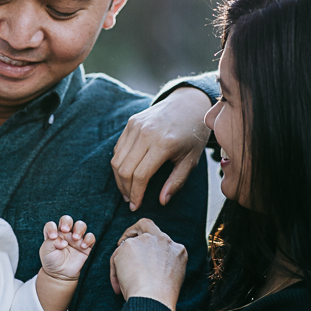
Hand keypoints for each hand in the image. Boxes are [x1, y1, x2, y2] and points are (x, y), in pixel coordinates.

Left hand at [39, 216, 95, 281]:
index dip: (52, 227)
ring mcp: (76, 239)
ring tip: (75, 238)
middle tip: (65, 230)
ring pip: (81, 225)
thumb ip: (50, 242)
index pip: (51, 225)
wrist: (61, 275)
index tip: (53, 236)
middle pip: (67, 220)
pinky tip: (83, 246)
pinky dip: (88, 239)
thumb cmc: (52, 262)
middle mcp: (65, 234)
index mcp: (54, 234)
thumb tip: (63, 241)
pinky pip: (90, 237)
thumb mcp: (45, 252)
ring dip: (79, 228)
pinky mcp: (85, 246)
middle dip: (67, 222)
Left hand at [109, 218, 186, 310]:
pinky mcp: (129, 245)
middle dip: (132, 232)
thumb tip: (145, 268)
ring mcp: (146, 240)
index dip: (149, 244)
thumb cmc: (162, 297)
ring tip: (121, 281)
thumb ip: (163, 265)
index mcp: (178, 250)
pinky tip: (118, 285)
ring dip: (122, 260)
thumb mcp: (171, 277)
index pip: (162, 240)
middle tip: (122, 243)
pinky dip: (115, 272)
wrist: (155, 299)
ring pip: (128, 244)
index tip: (142, 252)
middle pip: (145, 224)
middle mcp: (163, 240)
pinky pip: (116, 257)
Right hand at [111, 86, 211, 209]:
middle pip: (124, 169)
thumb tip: (162, 201)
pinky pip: (118, 148)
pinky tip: (127, 174)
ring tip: (127, 190)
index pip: (141, 175)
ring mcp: (136, 125)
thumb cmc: (192, 135)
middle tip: (131, 201)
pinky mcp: (131, 122)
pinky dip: (119, 164)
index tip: (136, 206)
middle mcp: (147, 133)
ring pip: (117, 160)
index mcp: (163, 144)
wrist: (189, 104)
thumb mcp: (190, 161)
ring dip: (119, 179)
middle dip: (125, 189)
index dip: (136, 194)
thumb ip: (176, 182)